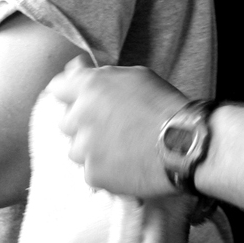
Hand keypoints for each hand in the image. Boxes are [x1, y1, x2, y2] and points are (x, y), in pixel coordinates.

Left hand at [48, 59, 188, 196]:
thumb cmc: (164, 105)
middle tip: (110, 127)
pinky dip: (104, 169)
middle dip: (83, 123)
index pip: (58, 87)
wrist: (184, 144)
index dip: (70, 93)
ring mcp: (85, 147)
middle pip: (66, 121)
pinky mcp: (94, 174)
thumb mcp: (135, 76)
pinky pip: (90, 171)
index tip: (81, 99)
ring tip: (121, 148)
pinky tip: (125, 164)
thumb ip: (101, 75)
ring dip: (92, 148)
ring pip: (76, 149)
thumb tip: (77, 68)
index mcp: (90, 87)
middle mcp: (81, 115)